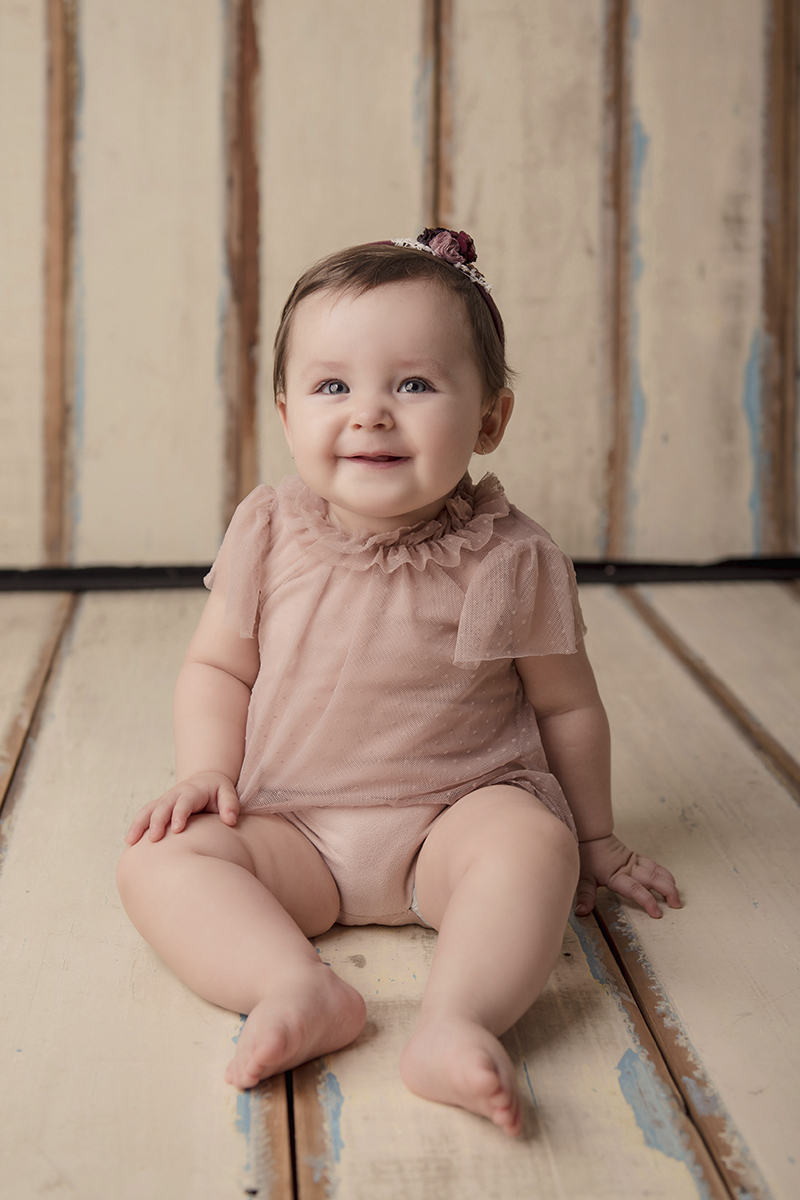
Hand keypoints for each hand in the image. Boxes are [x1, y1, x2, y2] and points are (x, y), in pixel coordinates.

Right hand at [124, 771, 239, 843]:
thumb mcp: (227, 793)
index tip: (177, 830)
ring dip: (139, 823)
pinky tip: (129, 842)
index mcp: (192, 791)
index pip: (184, 802)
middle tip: (153, 839)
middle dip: (157, 821)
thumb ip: (230, 805)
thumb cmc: (218, 791)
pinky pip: (144, 815)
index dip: (179, 814)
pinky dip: (136, 826)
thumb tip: (230, 820)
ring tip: (130, 841)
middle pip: (163, 806)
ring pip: (148, 809)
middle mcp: (175, 794)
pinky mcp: (159, 808)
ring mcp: (165, 800)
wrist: (205, 781)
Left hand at [575, 833, 681, 918]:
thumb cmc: (587, 856)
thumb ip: (585, 895)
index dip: (647, 901)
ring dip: (669, 882)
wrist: (591, 835)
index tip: (657, 913)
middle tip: (676, 905)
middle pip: (652, 879)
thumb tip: (581, 912)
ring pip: (656, 870)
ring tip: (678, 897)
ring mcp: (634, 862)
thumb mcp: (584, 877)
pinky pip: (654, 864)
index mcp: (616, 876)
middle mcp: (629, 868)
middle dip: (667, 891)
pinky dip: (664, 873)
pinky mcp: (637, 857)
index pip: (635, 890)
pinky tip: (671, 881)